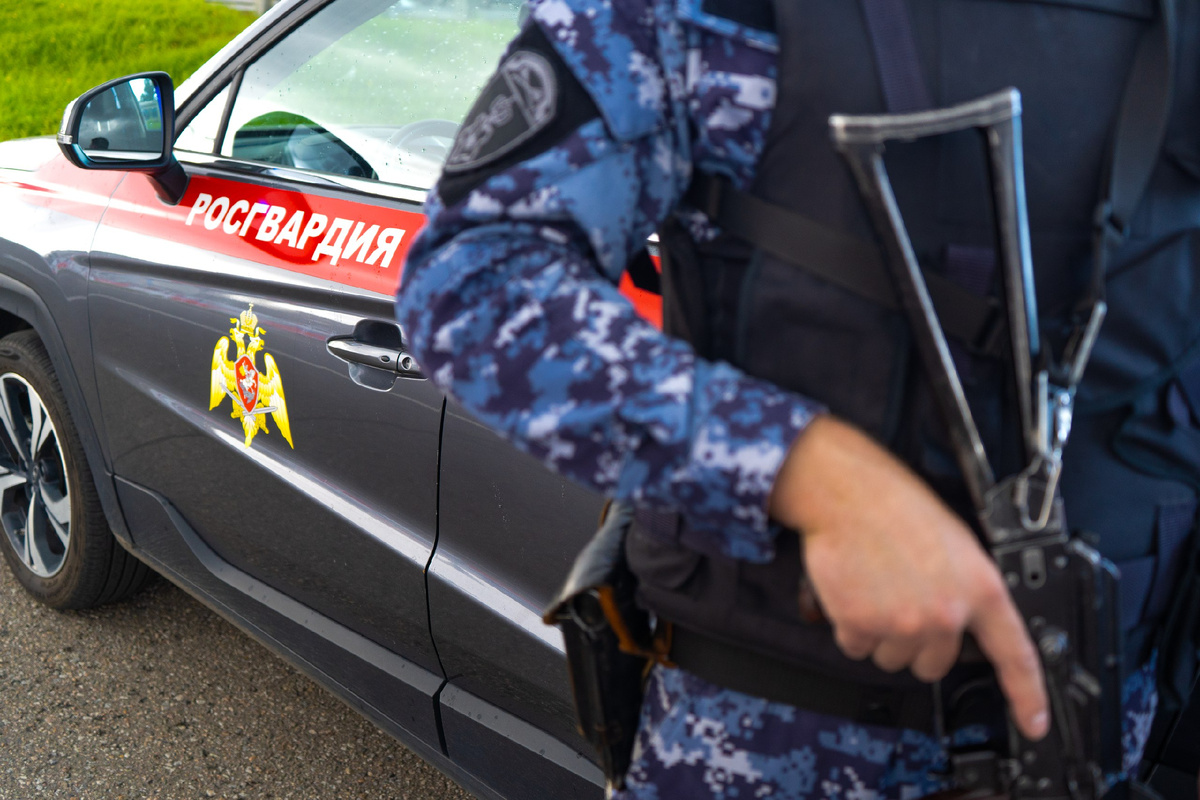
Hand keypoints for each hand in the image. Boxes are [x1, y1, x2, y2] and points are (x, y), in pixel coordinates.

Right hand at [768, 415, 1049, 740]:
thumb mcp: (957, 544)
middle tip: (903, 602)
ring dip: (881, 635)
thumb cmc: (898, 508)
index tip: (1033, 724)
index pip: (1016, 656)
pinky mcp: (861, 624)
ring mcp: (901, 623)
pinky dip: (851, 627)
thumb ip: (968, 591)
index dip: (1028, 697)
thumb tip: (964, 624)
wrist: (848, 494)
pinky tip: (855, 592)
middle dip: (917, 642)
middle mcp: (944, 613)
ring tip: (876, 590)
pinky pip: (856, 647)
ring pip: (892, 659)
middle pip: (933, 665)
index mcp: (980, 590)